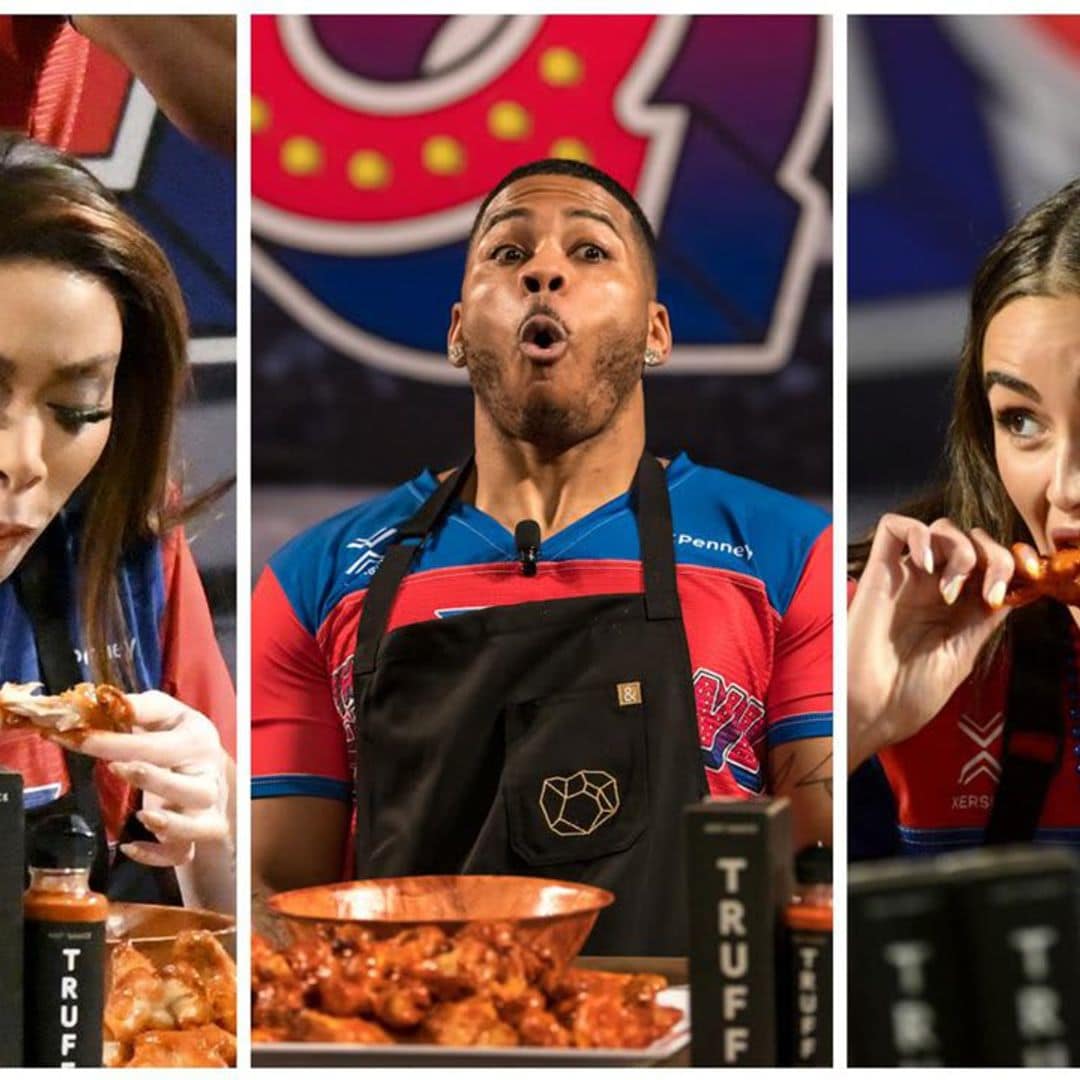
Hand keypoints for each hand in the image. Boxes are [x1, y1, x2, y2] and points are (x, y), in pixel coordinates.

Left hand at [56, 690, 228, 867]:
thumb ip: (139, 707)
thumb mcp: (166, 714)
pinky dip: (159, 855)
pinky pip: (183, 853)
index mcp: (198, 741)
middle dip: (156, 780)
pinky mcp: (197, 834)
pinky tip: (131, 847)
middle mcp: (208, 776)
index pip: (158, 745)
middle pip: (193, 787)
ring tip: (142, 815)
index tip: (77, 739)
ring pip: (199, 824)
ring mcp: (206, 809)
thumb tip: (106, 702)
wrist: (208, 766)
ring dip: (172, 824)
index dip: (115, 743)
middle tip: (116, 769)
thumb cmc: (179, 738)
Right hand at [848, 514, 1034, 769]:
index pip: (990, 561)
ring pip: (940, 528)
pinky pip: (894, 527)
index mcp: (957, 605)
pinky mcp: (878, 572)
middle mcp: (933, 586)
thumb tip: (1016, 584)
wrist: (875, 710)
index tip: (1028, 578)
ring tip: (953, 588)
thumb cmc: (912, 693)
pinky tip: (928, 565)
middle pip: (971, 538)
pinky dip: (918, 534)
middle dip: (993, 555)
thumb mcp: (965, 651)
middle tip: (990, 592)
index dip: (1012, 560)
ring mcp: (907, 577)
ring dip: (960, 548)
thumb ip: (986, 616)